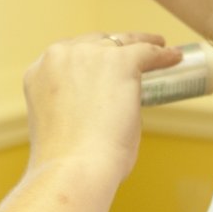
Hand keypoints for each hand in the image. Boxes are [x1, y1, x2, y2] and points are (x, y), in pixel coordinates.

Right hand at [24, 33, 179, 187]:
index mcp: (38, 72)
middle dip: (113, 49)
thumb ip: (76, 106)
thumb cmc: (67, 162)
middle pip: (94, 42)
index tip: (104, 64)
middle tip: (132, 57)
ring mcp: (90, 55)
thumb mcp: (60, 123)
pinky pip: (147, 52)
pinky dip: (162, 55)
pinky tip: (174, 58)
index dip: (89, 58)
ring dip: (141, 44)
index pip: (68, 55)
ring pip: (122, 42)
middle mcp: (60, 56)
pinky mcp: (120, 62)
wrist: (74, 168)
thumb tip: (107, 109)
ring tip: (159, 47)